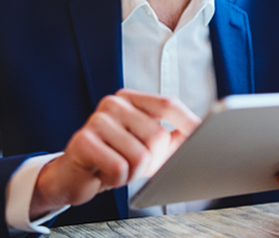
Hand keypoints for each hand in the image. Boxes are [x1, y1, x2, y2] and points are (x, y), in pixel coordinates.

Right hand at [29, 89, 200, 218]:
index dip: (189, 122)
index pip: (168, 104)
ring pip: (140, 155)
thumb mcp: (145, 145)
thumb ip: (172, 137)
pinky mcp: (83, 142)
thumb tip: (202, 135)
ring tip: (119, 167)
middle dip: (153, 161)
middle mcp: (113, 104)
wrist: (74, 176)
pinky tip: (105, 173)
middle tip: (136, 165)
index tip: (204, 135)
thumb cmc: (113, 158)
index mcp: (131, 99)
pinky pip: (119, 168)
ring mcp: (96, 120)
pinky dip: (117, 179)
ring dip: (133, 173)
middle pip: (157, 135)